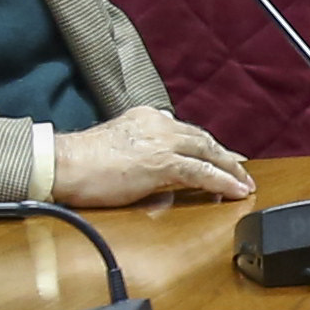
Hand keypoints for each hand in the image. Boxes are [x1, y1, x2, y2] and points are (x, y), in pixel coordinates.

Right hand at [56, 109, 253, 207]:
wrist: (64, 162)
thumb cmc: (80, 162)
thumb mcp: (117, 146)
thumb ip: (141, 150)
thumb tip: (156, 168)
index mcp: (146, 118)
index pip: (185, 132)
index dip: (207, 146)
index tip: (222, 155)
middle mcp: (159, 124)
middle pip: (203, 140)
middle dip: (225, 157)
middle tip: (242, 171)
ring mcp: (162, 142)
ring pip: (208, 154)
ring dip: (230, 171)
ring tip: (245, 185)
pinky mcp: (163, 162)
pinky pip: (202, 173)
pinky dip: (222, 182)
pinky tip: (234, 192)